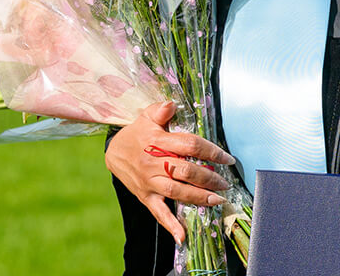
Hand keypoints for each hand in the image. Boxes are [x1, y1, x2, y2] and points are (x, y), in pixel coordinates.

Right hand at [105, 102, 235, 243]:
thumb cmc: (137, 133)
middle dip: (209, 178)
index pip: (190, 145)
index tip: (227, 158)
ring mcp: (149, 182)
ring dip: (198, 197)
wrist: (112, 152)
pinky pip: (159, 212)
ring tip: (217, 200)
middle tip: (225, 183)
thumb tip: (172, 103)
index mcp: (158, 141)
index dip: (211, 151)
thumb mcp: (147, 117)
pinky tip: (183, 236)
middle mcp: (154, 163)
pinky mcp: (145, 196)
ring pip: (176, 191)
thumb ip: (161, 110)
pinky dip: (171, 225)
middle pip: (186, 171)